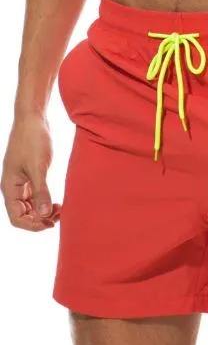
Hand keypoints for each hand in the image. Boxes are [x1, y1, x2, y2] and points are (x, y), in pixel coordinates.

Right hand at [1, 114, 60, 230]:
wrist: (33, 119)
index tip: (51, 222)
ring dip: (44, 212)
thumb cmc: (32, 140)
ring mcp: (21, 182)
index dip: (33, 225)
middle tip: (60, 216)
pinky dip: (45, 202)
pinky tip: (57, 202)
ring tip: (61, 209)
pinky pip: (35, 197)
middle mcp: (13, 188)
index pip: (17, 218)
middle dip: (40, 219)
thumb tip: (44, 215)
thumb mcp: (38, 167)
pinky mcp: (29, 176)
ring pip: (30, 207)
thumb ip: (41, 192)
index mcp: (9, 187)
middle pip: (23, 215)